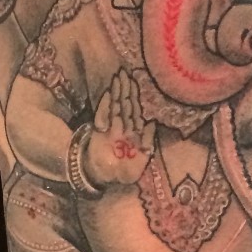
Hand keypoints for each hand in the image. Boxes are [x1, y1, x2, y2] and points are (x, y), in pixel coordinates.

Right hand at [85, 68, 154, 187]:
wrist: (103, 179)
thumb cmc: (124, 172)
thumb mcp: (141, 161)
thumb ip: (147, 143)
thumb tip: (152, 123)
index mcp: (135, 133)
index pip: (136, 111)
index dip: (136, 97)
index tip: (135, 83)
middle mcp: (123, 127)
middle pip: (126, 105)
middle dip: (126, 89)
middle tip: (125, 72)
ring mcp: (111, 128)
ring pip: (116, 106)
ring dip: (117, 92)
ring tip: (118, 77)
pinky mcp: (99, 132)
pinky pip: (103, 115)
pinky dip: (106, 104)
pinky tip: (109, 93)